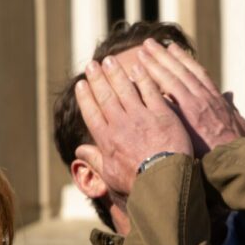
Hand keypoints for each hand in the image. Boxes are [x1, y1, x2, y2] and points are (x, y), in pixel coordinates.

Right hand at [74, 55, 192, 196]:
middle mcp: (121, 125)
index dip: (85, 97)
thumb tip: (79, 152)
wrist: (165, 183)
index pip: (91, 113)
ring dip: (115, 73)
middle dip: (97, 78)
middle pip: (105, 96)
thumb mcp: (111, 176)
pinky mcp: (162, 114)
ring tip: (109, 60)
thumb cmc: (138, 183)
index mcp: (107, 140)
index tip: (81, 84)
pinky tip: (138, 67)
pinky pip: (150, 91)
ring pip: (125, 89)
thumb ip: (95, 160)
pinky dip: (142, 78)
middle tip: (92, 64)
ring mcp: (141, 117)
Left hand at [138, 39, 244, 154]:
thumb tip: (230, 96)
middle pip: (180, 70)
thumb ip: (232, 108)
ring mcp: (193, 106)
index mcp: (215, 98)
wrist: (233, 159)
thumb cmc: (238, 144)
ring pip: (171, 78)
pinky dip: (151, 87)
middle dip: (163, 55)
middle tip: (149, 44)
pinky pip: (164, 98)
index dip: (183, 59)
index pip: (197, 73)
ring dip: (155, 64)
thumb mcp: (240, 123)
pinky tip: (137, 80)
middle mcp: (203, 97)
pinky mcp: (184, 118)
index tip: (172, 48)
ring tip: (141, 52)